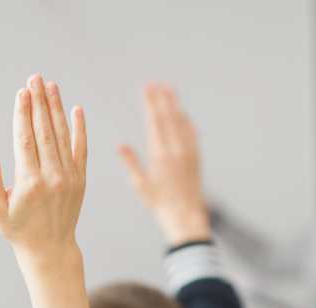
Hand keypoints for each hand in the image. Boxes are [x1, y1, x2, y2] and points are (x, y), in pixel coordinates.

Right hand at [0, 74, 89, 307]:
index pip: (25, 139)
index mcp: (30, 183)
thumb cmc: (18, 229)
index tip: (21, 92)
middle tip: (34, 78)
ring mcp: (69, 178)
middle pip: (44, 131)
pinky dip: (79, 129)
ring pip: (62, 136)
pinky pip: (81, 149)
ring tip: (50, 85)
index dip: (23, 113)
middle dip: (39, 102)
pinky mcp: (80, 180)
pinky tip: (76, 109)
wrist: (51, 249)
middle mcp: (52, 177)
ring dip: (56, 108)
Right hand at [118, 83, 209, 245]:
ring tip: (169, 90)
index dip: (151, 104)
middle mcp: (176, 151)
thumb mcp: (141, 185)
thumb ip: (132, 163)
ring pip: (181, 124)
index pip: (155, 123)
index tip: (148, 89)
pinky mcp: (195, 158)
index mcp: (160, 156)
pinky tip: (183, 114)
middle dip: (161, 100)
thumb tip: (120, 145)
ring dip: (175, 106)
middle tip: (156, 84)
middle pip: (168, 119)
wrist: (185, 216)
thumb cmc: (159, 204)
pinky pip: (192, 135)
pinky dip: (187, 122)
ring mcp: (188, 153)